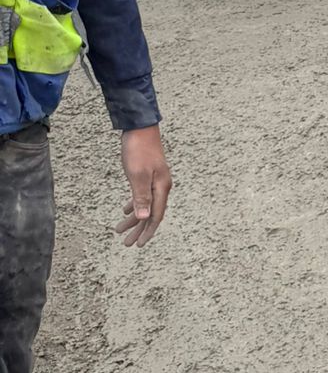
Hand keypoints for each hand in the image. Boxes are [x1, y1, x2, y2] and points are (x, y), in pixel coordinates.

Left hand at [116, 126, 171, 246]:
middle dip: (138, 229)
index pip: (155, 216)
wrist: (140, 128)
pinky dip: (134, 205)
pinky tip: (126, 210)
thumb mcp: (138, 175)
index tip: (139, 244)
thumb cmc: (139, 150)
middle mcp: (161, 186)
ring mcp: (155, 181)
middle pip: (150, 214)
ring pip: (145, 205)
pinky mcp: (149, 175)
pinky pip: (143, 196)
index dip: (147, 232)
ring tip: (121, 230)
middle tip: (127, 243)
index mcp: (161, 188)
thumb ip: (141, 197)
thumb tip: (144, 218)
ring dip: (134, 219)